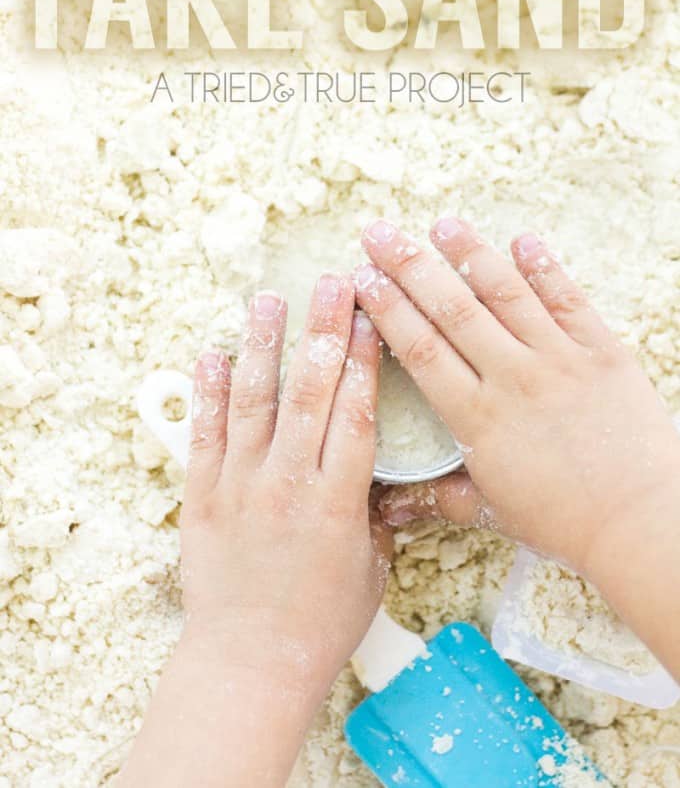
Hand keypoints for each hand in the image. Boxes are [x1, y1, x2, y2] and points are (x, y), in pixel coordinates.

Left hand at [182, 274, 391, 690]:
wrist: (250, 663)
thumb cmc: (320, 624)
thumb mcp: (371, 570)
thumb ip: (378, 516)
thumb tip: (386, 478)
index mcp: (337, 502)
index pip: (354, 413)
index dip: (363, 359)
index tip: (370, 316)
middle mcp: (288, 484)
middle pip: (308, 392)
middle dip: (322, 330)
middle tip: (331, 284)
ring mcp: (241, 486)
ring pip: (253, 402)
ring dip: (262, 345)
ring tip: (268, 301)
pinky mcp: (203, 496)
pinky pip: (204, 435)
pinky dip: (207, 393)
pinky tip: (212, 355)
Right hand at [353, 218, 679, 662]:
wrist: (643, 521)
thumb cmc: (567, 523)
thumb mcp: (493, 512)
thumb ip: (437, 498)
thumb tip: (387, 508)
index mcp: (479, 418)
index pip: (420, 349)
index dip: (388, 309)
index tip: (362, 280)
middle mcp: (514, 379)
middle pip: (452, 310)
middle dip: (410, 267)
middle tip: (379, 234)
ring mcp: (559, 360)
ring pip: (507, 294)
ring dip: (471, 255)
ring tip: (443, 225)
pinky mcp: (601, 352)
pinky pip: (568, 299)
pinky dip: (545, 267)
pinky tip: (523, 239)